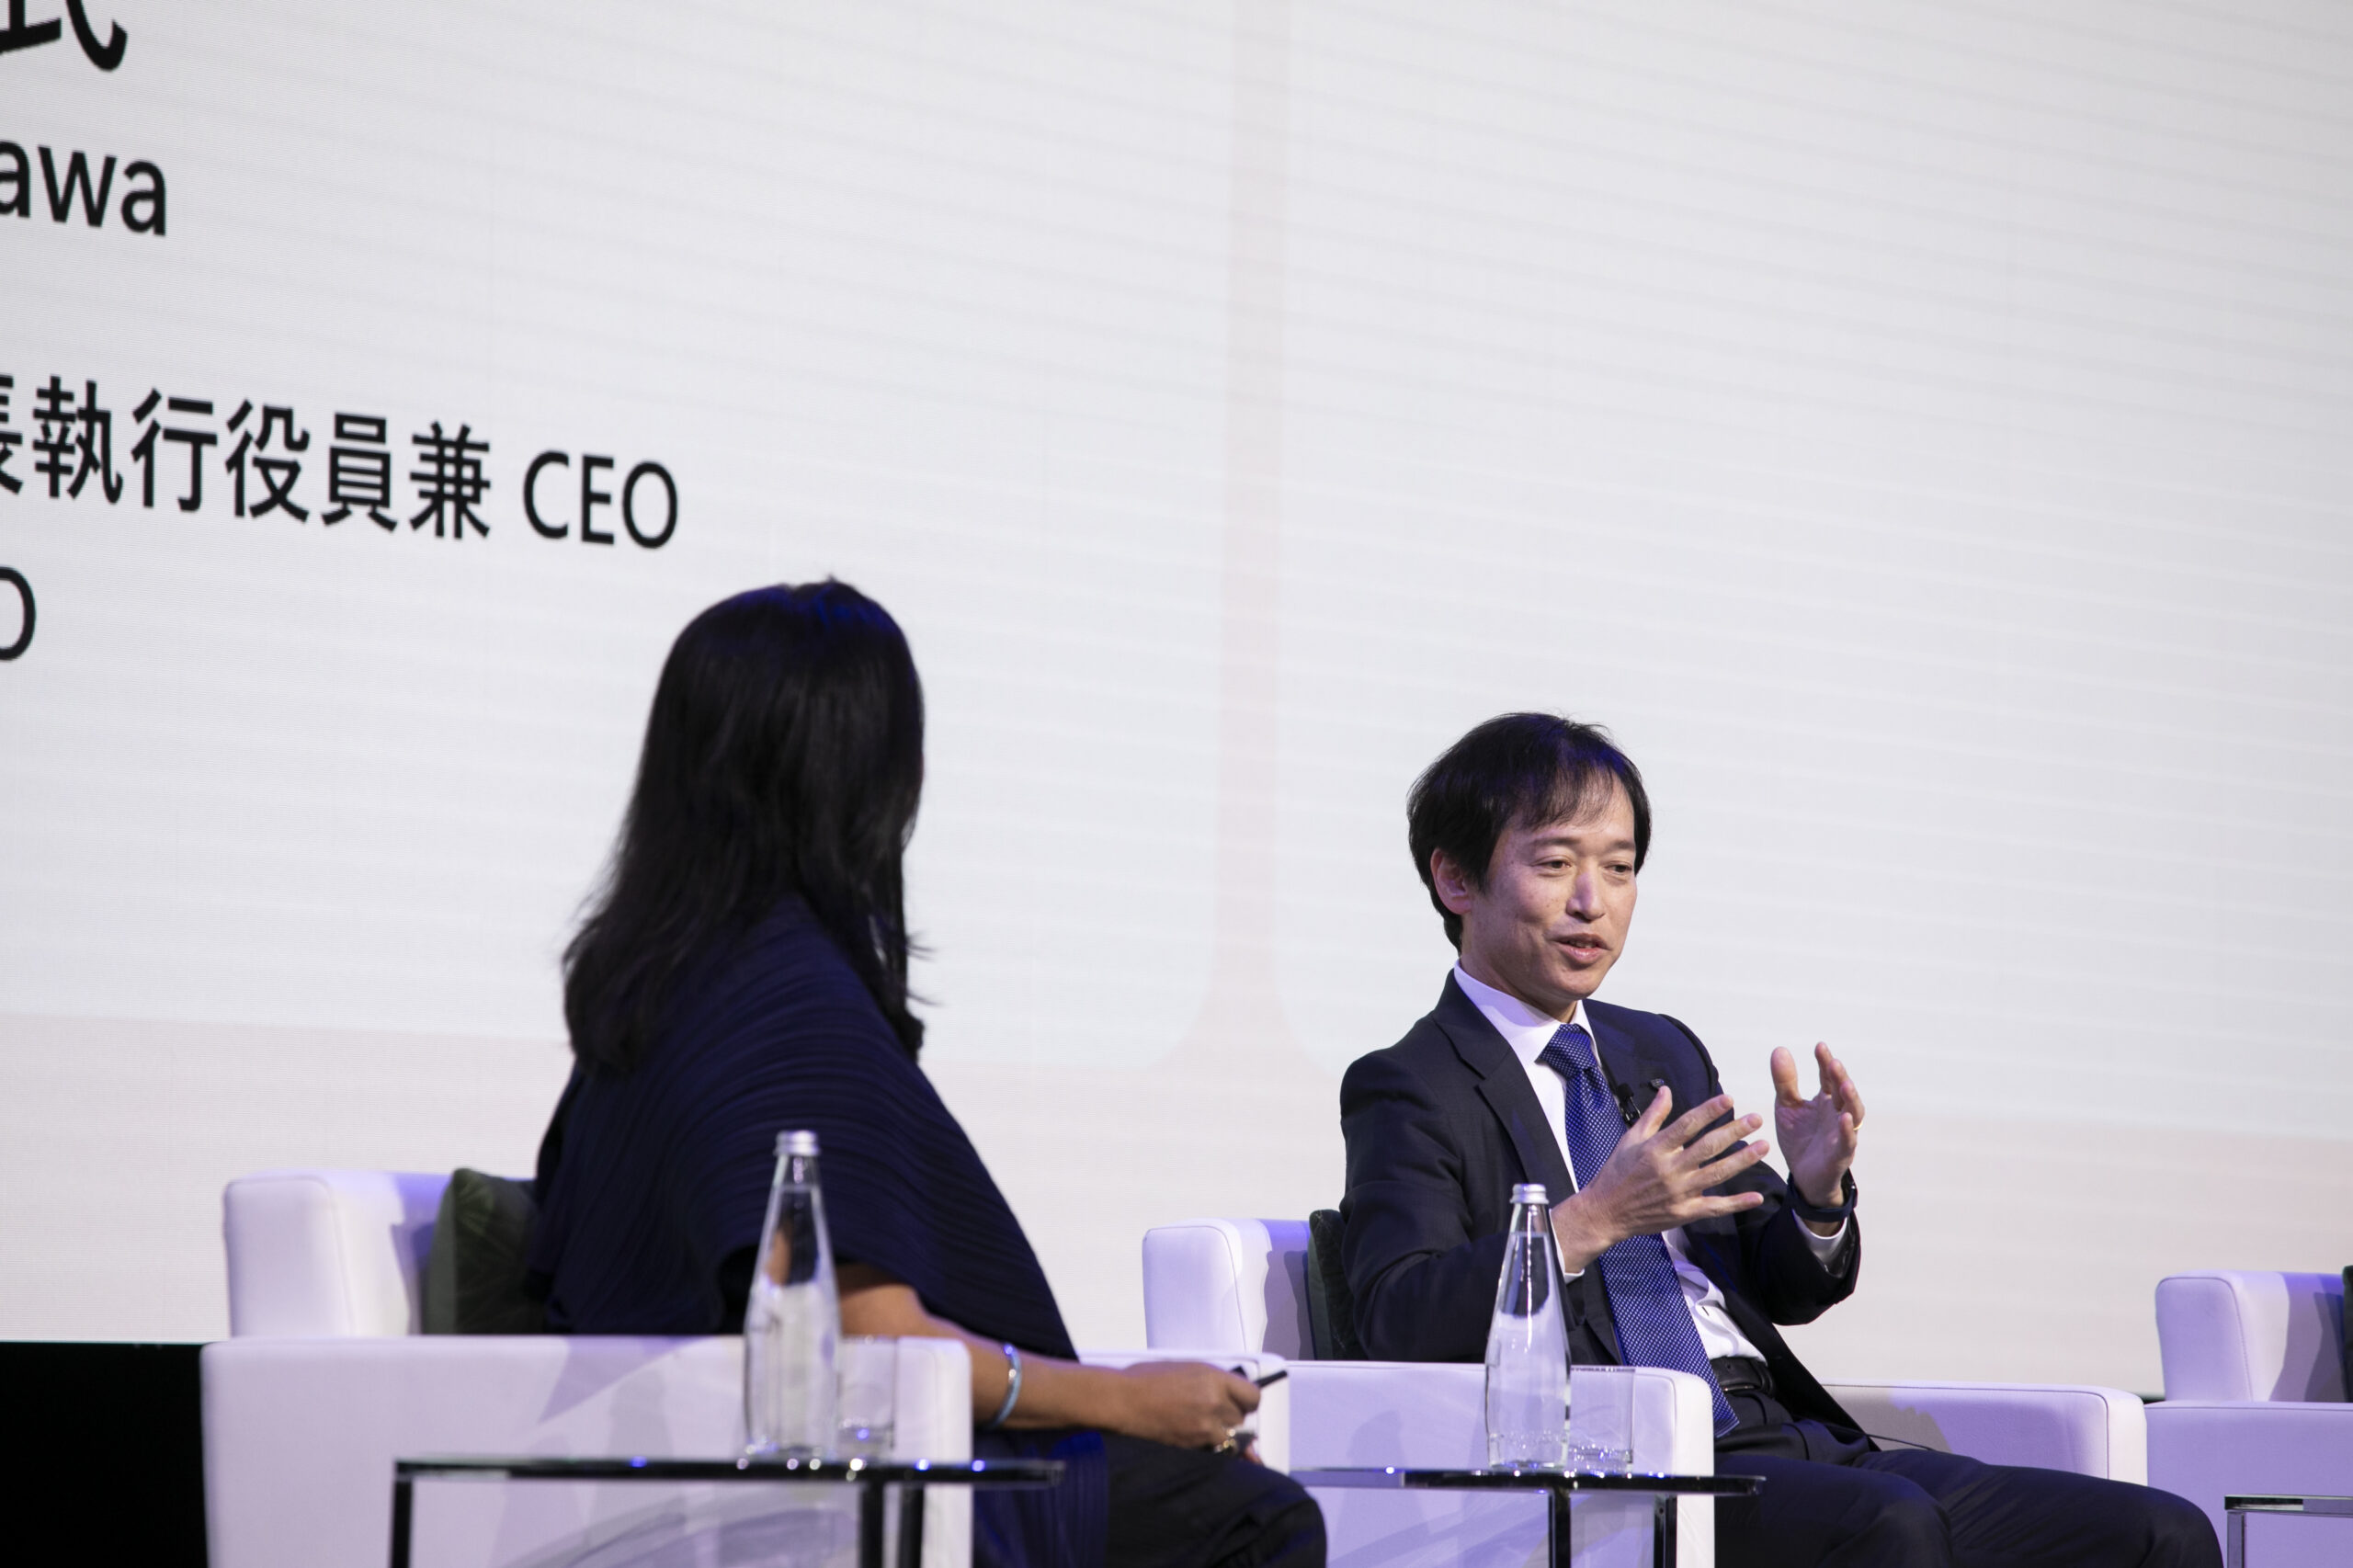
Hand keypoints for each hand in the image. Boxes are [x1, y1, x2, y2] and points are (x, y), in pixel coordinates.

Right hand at [1107, 1360, 1259, 1449]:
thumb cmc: (1145, 1380)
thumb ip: (1210, 1380)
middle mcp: (1214, 1403)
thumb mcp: (1184, 1367)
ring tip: (1201, 1425)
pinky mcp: (1193, 1446)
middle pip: (1242, 1419)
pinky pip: (1213, 1450)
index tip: (1241, 1401)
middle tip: (1214, 1413)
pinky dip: (1208, 1446)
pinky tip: (1193, 1435)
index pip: (1253, 1396)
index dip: (1247, 1400)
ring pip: (1230, 1438)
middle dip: (1231, 1417)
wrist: (1122, 1400)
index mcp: (1213, 1378)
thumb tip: (1226, 1391)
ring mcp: (1204, 1428)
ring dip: (1220, 1434)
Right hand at [1552, 1088, 1768, 1270]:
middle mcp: (1670, 1170)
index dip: (1709, 1111)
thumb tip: (1667, 1090)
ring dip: (1742, 1160)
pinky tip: (1757, 1197)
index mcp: (1655, 1149)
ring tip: (1762, 1146)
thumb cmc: (1617, 1172)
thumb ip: (1653, 1115)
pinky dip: (1736, 1203)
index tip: (1729, 1099)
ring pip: (1716, 1174)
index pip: (1687, 1125)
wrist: (1606, 1212)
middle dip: (1734, 1132)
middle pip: (1708, 1147)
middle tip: (1755, 1119)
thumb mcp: (1630, 1139)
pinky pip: (1714, 1207)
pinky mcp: (1684, 1213)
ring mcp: (1679, 1193)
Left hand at [1772, 1043, 1863, 1217]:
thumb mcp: (1786, 1106)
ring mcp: (1842, 1133)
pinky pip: (1848, 1141)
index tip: (1820, 1046)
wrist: (1802, 1176)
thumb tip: (1780, 1049)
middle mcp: (1838, 1114)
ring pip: (1853, 1113)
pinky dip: (1848, 1130)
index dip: (1825, 1062)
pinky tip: (1845, 1118)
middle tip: (1833, 1061)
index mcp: (1826, 1101)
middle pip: (1843, 1092)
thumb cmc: (1799, 1138)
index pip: (1828, 1077)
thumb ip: (1785, 1081)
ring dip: (1851, 1099)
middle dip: (1839, 1077)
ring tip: (1845, 1084)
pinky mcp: (1841, 1154)